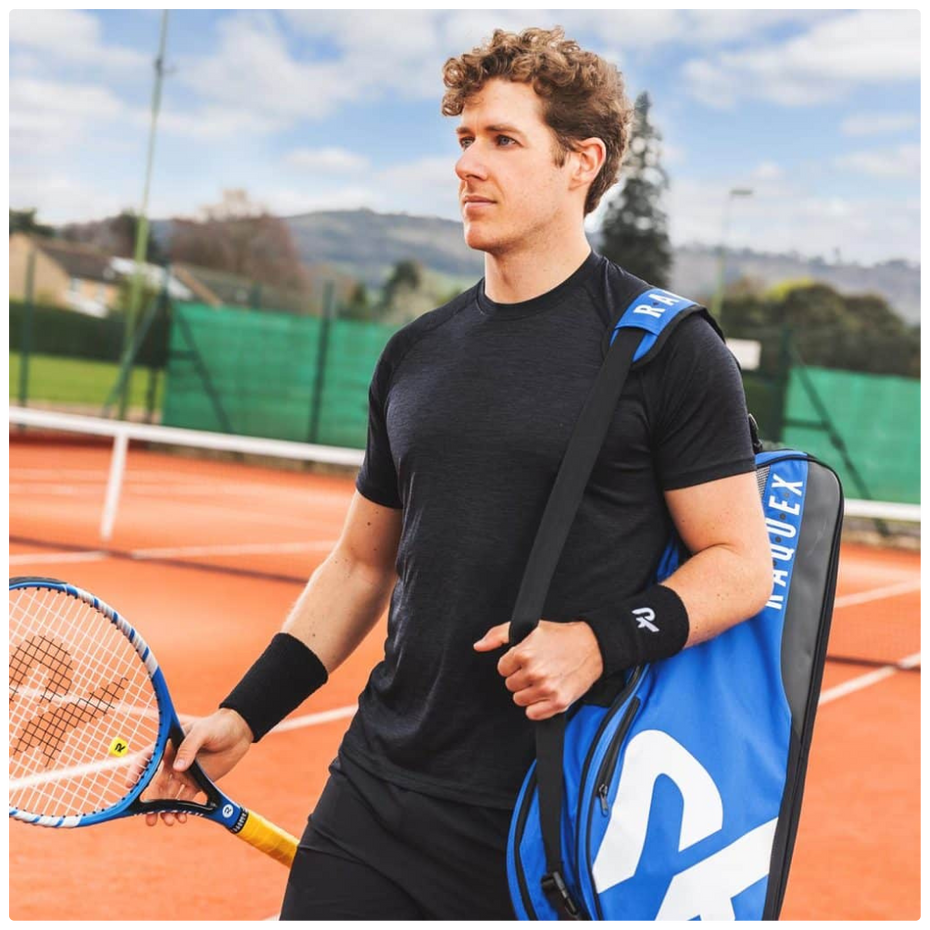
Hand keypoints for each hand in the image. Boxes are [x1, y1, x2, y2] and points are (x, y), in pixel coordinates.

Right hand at [125, 708, 252, 826]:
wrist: (238, 733)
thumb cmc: (217, 726)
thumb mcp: (202, 731)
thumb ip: (189, 747)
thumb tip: (177, 768)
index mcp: (169, 747)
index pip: (146, 759)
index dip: (136, 771)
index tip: (130, 785)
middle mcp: (172, 763)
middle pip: (155, 785)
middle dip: (150, 803)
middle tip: (148, 817)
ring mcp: (183, 775)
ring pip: (168, 796)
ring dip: (164, 810)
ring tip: (167, 821)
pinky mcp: (196, 783)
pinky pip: (185, 800)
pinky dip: (181, 810)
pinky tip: (182, 818)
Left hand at [473, 619, 603, 720]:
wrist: (591, 647)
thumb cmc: (560, 637)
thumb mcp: (528, 628)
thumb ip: (498, 635)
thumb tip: (478, 646)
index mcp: (524, 653)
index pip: (502, 669)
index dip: (513, 664)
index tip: (527, 659)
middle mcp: (534, 671)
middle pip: (511, 685)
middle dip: (521, 677)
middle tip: (538, 668)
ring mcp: (546, 688)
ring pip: (519, 700)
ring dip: (529, 692)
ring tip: (543, 679)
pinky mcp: (558, 702)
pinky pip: (533, 714)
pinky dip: (537, 707)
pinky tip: (546, 692)